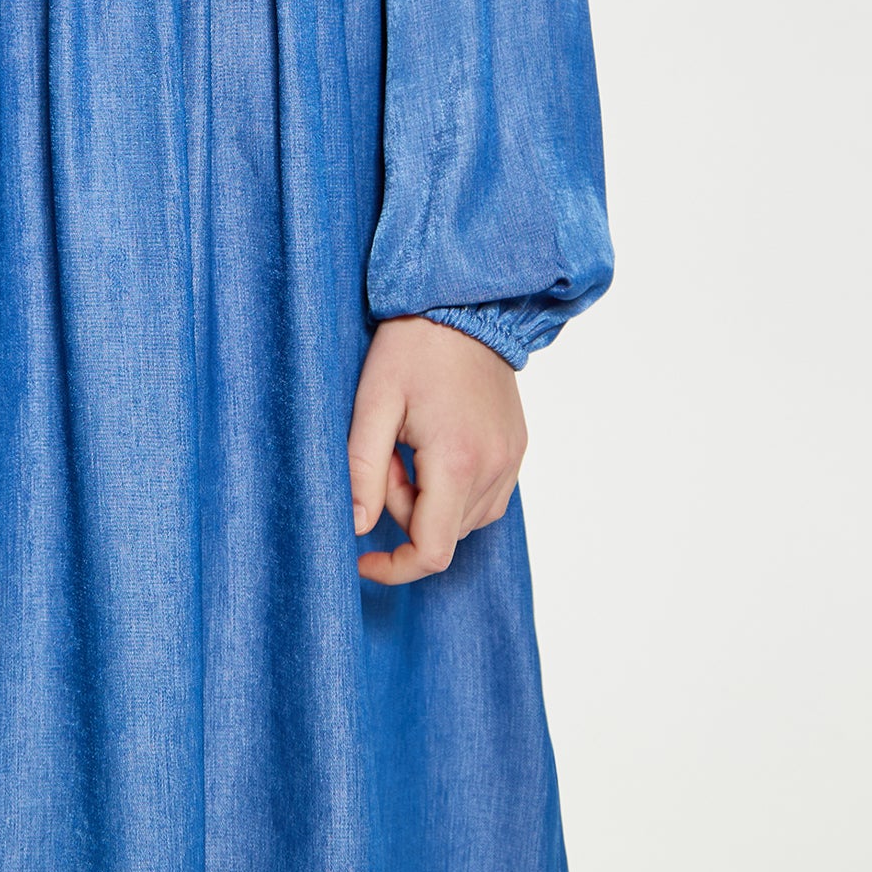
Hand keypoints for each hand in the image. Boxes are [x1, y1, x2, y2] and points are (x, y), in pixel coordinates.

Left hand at [347, 317, 526, 585]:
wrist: (466, 304)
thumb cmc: (414, 346)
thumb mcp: (373, 403)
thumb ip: (362, 470)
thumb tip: (355, 528)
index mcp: (458, 462)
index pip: (432, 551)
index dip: (395, 568)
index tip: (362, 560)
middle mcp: (494, 470)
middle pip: (442, 532)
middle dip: (402, 507)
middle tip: (385, 451)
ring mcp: (511, 461)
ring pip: (463, 518)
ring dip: (427, 497)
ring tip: (408, 443)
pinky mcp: (516, 450)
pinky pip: (483, 497)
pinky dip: (452, 487)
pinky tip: (434, 444)